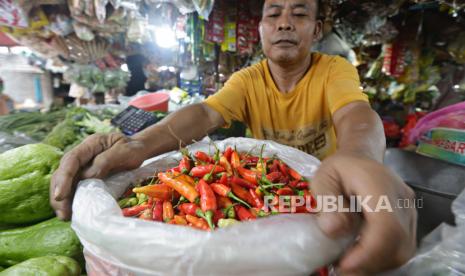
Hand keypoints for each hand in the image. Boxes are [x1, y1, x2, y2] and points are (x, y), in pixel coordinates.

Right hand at [50, 133, 146, 219]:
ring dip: (62, 199)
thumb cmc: (134, 149)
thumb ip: (106, 161)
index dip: (64, 178)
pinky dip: (71, 199)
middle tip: (63, 213)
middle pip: (62, 172)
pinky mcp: (86, 176)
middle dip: (59, 193)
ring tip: (65, 216)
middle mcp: (82, 154)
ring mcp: (83, 165)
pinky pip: (74, 187)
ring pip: (65, 181)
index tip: (60, 195)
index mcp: (91, 144)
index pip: (71, 160)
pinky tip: (72, 212)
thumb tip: (87, 176)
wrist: (139, 149)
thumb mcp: (125, 151)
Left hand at [312, 152, 416, 274]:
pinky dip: (383, 259)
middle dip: (370, 262)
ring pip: (403, 249)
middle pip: (398, 242)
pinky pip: (402, 247)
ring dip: (377, 263)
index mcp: (378, 185)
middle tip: (343, 268)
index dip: (368, 251)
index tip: (344, 264)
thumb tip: (334, 230)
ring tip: (351, 263)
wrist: (362, 157)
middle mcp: (402, 199)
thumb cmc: (340, 168)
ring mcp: (410, 210)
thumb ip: (328, 203)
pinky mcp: (410, 221)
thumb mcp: (323, 178)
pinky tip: (362, 257)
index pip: (385, 225)